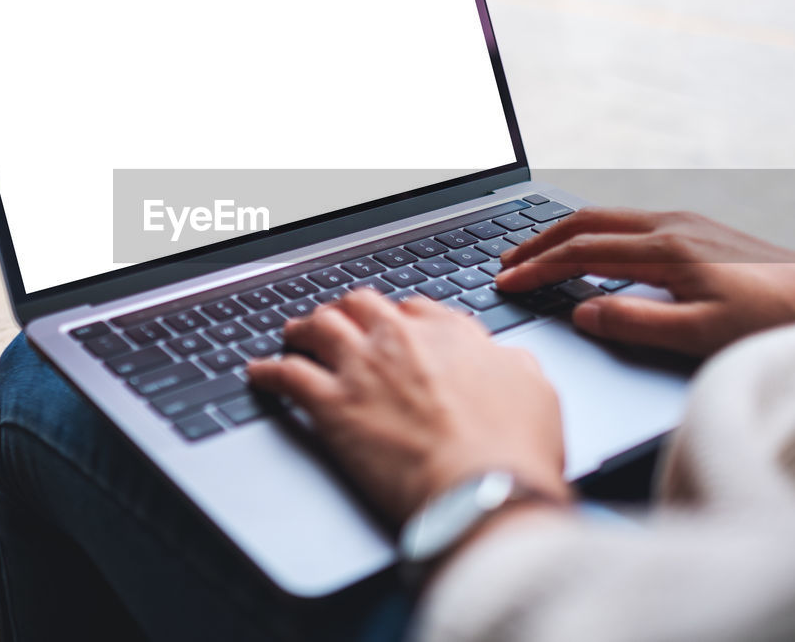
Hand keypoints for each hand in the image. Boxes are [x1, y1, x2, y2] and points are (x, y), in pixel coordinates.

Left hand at [245, 289, 570, 524]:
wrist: (482, 490)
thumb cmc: (513, 450)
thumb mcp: (535, 391)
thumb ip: (511, 366)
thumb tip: (504, 361)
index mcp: (451, 333)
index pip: (412, 308)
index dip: (396, 317)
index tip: (390, 326)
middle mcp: (401, 340)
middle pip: (359, 305)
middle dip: (346, 311)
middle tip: (337, 322)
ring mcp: (362, 368)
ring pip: (318, 327)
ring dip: (303, 329)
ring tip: (294, 335)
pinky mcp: (331, 405)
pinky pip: (286, 374)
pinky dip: (268, 371)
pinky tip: (259, 374)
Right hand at [496, 208, 794, 358]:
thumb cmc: (774, 320)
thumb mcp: (701, 335)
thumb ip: (635, 322)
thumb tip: (582, 313)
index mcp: (665, 248)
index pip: (580, 253)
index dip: (537, 269)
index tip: (505, 282)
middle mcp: (671, 225)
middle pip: (586, 223)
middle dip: (538, 241)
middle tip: (504, 261)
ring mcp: (686, 222)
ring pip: (606, 218)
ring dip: (564, 234)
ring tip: (535, 254)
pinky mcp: (698, 229)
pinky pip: (628, 223)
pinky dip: (593, 235)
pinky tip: (590, 252)